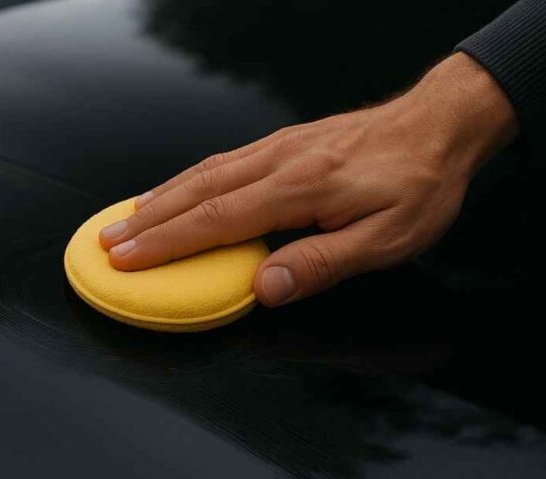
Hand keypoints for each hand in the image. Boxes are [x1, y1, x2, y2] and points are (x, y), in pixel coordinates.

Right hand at [99, 53, 516, 306]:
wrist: (440, 124)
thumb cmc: (420, 186)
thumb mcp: (387, 240)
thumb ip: (322, 264)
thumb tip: (264, 288)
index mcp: (301, 189)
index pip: (217, 221)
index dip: (166, 244)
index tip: (125, 260)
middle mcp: (280, 161)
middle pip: (198, 193)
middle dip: (146, 222)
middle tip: (105, 243)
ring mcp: (280, 147)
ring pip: (205, 172)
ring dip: (160, 198)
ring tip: (125, 220)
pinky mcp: (286, 142)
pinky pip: (224, 161)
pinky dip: (188, 179)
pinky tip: (177, 191)